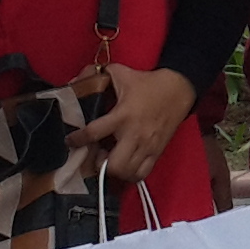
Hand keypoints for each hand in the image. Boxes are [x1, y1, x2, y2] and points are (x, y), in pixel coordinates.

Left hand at [70, 64, 196, 183]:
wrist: (179, 89)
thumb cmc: (147, 83)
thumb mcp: (120, 73)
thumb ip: (96, 75)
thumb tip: (74, 82)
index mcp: (122, 115)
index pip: (94, 133)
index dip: (78, 140)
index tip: (70, 140)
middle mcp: (134, 134)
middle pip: (114, 165)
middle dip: (100, 164)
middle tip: (97, 154)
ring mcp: (147, 146)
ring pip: (127, 173)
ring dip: (114, 171)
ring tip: (110, 160)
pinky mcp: (157, 152)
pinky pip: (141, 174)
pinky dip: (130, 175)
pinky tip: (125, 165)